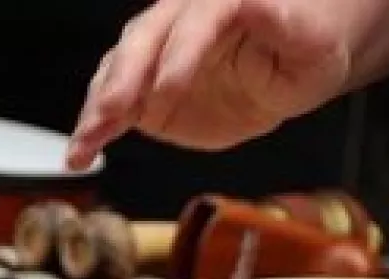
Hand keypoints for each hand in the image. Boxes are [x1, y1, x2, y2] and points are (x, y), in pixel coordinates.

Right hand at [65, 0, 354, 169]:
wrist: (293, 63)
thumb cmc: (307, 46)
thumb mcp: (309, 40)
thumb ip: (282, 25)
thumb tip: (258, 3)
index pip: (195, 23)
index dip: (179, 56)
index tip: (168, 91)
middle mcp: (178, 17)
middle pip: (142, 41)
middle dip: (124, 78)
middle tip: (113, 112)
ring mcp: (157, 53)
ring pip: (118, 69)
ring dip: (98, 108)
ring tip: (84, 142)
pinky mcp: (147, 89)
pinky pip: (115, 105)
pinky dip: (95, 129)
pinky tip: (80, 153)